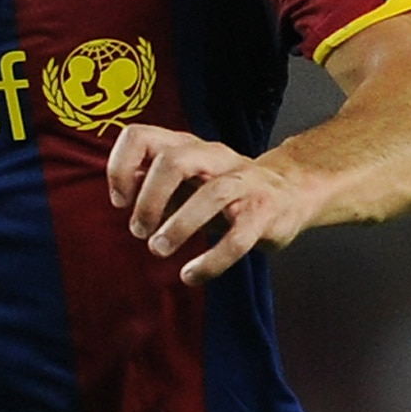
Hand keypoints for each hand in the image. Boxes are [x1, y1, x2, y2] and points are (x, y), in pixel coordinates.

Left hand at [105, 121, 317, 282]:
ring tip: (159, 250)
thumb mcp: (186, 180)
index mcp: (188, 147)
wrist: (291, 192)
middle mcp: (215, 158)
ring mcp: (243, 184)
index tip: (120, 201)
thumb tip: (120, 187)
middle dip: (149, 200)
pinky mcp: (264, 213)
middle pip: (175, 160)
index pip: (141, 136)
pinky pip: (238, 238)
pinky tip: (191, 275)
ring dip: (178, 226)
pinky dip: (211, 261)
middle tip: (139, 231)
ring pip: (211, 195)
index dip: (120, 167)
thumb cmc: (226, 190)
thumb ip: (153, 181)